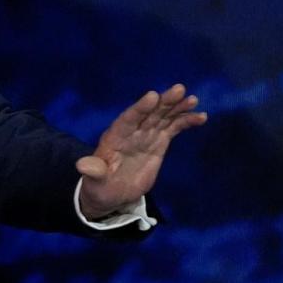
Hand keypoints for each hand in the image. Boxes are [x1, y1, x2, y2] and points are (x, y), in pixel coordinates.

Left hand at [77, 83, 206, 218]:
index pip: (128, 119)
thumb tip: (82, 165)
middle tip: (179, 89)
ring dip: (177, 107)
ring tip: (193, 99)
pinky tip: (201, 116)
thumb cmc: (99, 185)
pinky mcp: (158, 142)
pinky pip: (174, 128)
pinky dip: (186, 121)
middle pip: (149, 113)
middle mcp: (132, 131)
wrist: (111, 192)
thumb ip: (92, 171)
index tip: (152, 96)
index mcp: (115, 136)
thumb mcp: (93, 181)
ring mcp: (146, 135)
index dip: (140, 108)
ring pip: (163, 117)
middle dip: (163, 102)